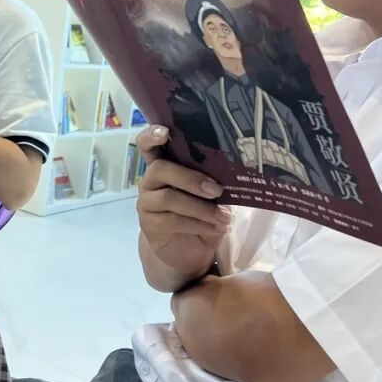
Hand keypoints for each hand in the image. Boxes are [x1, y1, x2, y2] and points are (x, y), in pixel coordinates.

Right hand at [137, 125, 231, 277]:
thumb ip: (211, 178)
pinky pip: (173, 221)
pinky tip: (217, 228)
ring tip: (225, 217)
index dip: (151, 135)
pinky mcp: (149, 225)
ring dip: (201, 208)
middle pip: (161, 169)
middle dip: (191, 179)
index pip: (147, 144)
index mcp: (164, 165)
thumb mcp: (208, 194)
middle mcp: (150, 180)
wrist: (190, 250)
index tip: (164, 132)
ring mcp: (146, 203)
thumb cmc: (201, 213)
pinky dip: (199, 224)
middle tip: (217, 191)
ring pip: (170, 198)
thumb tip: (235, 170)